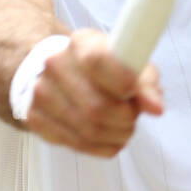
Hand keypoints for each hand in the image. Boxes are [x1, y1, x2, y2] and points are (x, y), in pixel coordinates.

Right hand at [24, 28, 163, 156]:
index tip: (132, 91)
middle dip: (125, 118)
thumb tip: (155, 108)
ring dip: (116, 135)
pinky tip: (109, 138)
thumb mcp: (130, 63)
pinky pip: (76, 144)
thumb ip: (146, 83)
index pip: (96, 61)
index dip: (120, 80)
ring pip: (88, 130)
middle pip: (96, 106)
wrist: (61, 73)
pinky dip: (102, 147)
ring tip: (124, 128)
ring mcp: (41, 93)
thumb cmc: (102, 68)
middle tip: (133, 116)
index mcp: (81, 43)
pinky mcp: (35, 118)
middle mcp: (55, 65)